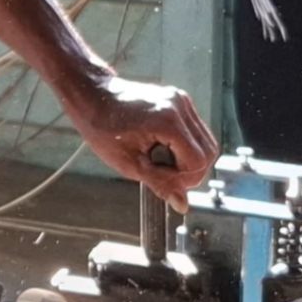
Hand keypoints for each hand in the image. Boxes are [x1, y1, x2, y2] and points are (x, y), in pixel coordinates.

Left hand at [63, 72, 218, 201]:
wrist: (92, 95)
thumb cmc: (103, 128)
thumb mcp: (128, 163)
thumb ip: (160, 183)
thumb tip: (182, 205)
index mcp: (168, 121)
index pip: (198, 161)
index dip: (184, 179)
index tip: (162, 180)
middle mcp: (180, 106)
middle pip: (209, 152)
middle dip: (190, 170)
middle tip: (162, 173)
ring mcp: (182, 101)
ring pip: (206, 142)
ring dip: (189, 158)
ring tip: (161, 160)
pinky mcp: (180, 100)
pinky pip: (196, 131)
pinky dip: (185, 145)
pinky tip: (162, 147)